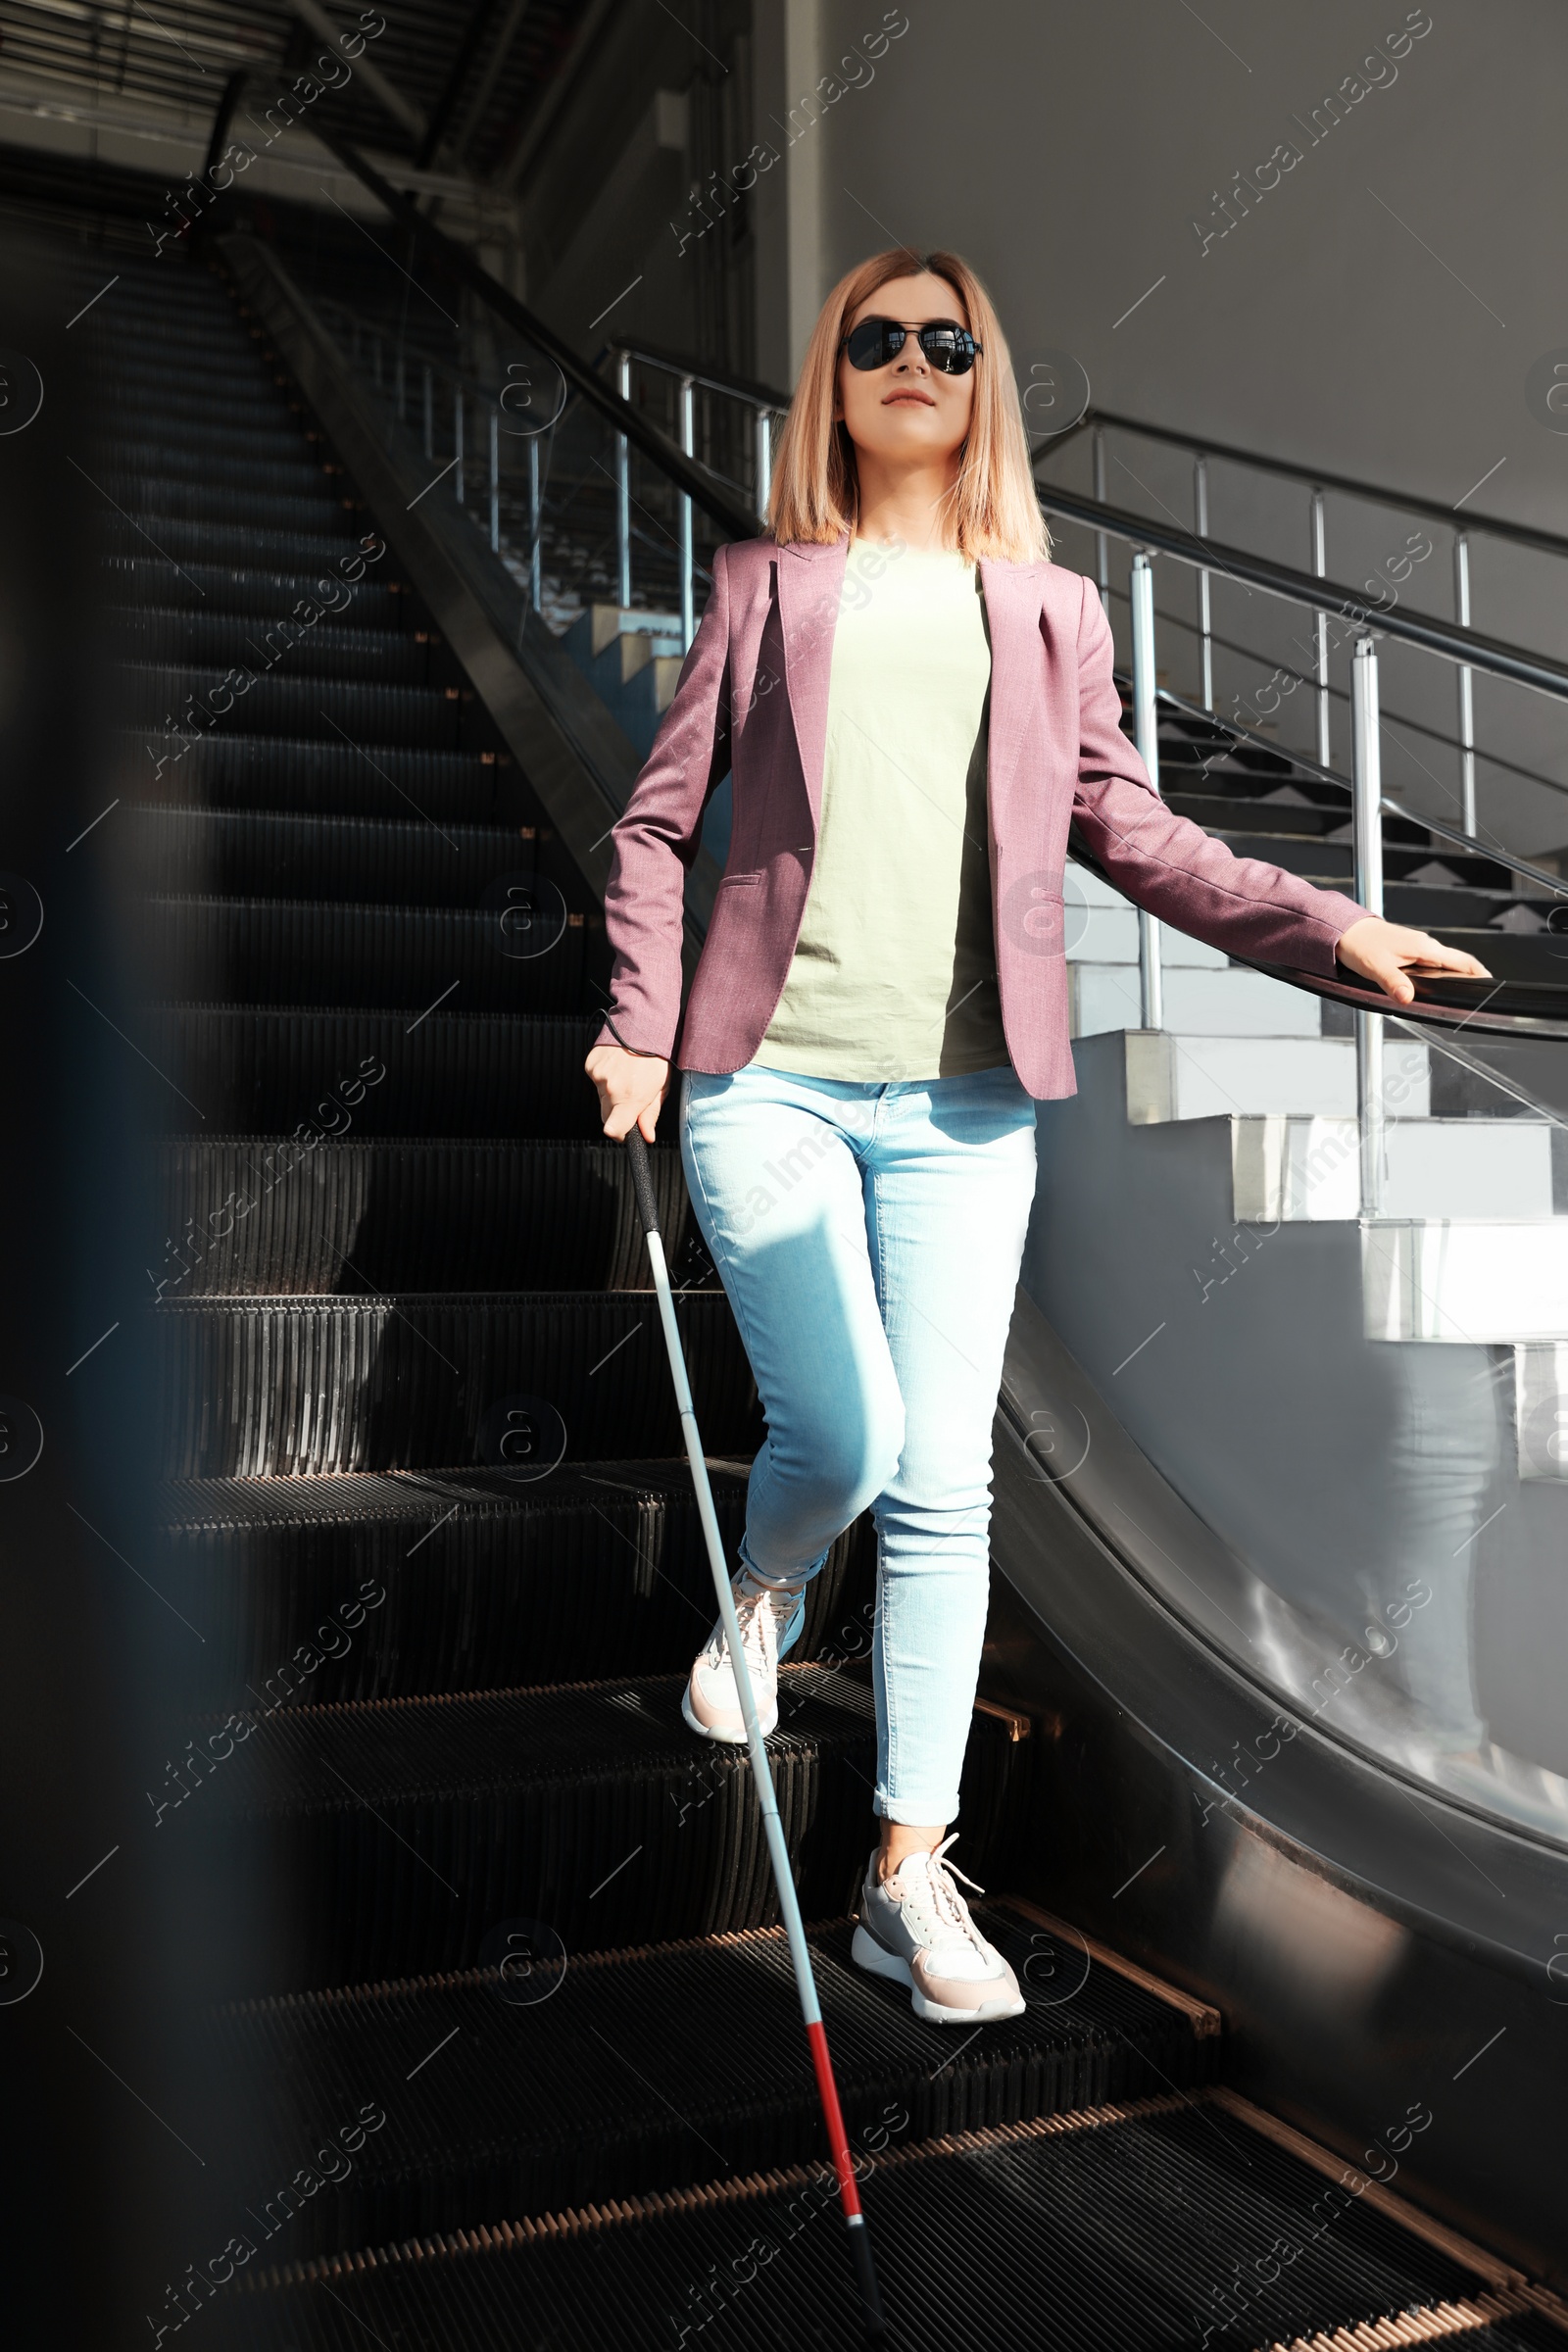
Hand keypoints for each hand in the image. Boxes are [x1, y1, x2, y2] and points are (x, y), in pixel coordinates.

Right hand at [585, 1042, 670, 1140]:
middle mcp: (610, 1088)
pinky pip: (596, 1081)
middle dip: (618, 1113)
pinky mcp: (590, 1064)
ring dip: (612, 1093)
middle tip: (633, 1097)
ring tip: (628, 1076)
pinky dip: (605, 1078)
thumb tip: (647, 1136)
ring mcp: (597, 1075)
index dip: (620, 1134)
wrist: (643, 1025)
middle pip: (606, 1116)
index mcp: (630, 1097)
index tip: (627, 1131)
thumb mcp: (661, 1088)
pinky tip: (618, 1067)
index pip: (613, 1130)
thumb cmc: (656, 1057)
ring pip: (601, 1097)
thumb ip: (650, 1115)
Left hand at [1335, 916, 1490, 1005]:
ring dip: (1453, 975)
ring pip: (1442, 963)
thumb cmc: (1359, 944)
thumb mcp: (1376, 967)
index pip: (1461, 960)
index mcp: (1423, 947)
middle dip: (1470, 976)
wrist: (1344, 930)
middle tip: (1478, 993)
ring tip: (1460, 992)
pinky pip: (1430, 963)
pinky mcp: (1408, 950)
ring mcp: (1416, 947)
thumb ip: (1393, 983)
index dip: (1479, 972)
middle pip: (1456, 962)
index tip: (1490, 983)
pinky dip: (1438, 973)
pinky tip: (1433, 985)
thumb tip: (1407, 997)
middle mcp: (1424, 946)